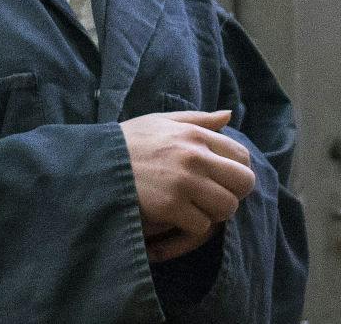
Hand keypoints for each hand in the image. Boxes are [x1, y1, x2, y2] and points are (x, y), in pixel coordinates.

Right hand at [120, 109, 255, 258]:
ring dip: (214, 212)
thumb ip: (198, 119)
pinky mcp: (171, 206)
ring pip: (227, 207)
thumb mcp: (161, 121)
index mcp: (195, 134)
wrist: (96, 163)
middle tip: (212, 196)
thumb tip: (229, 115)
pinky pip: (202, 225)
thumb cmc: (130, 142)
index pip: (242, 156)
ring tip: (195, 207)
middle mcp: (194, 156)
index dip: (237, 170)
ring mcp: (184, 182)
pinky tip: (176, 216)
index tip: (221, 178)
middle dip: (233, 192)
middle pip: (243, 183)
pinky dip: (191, 225)